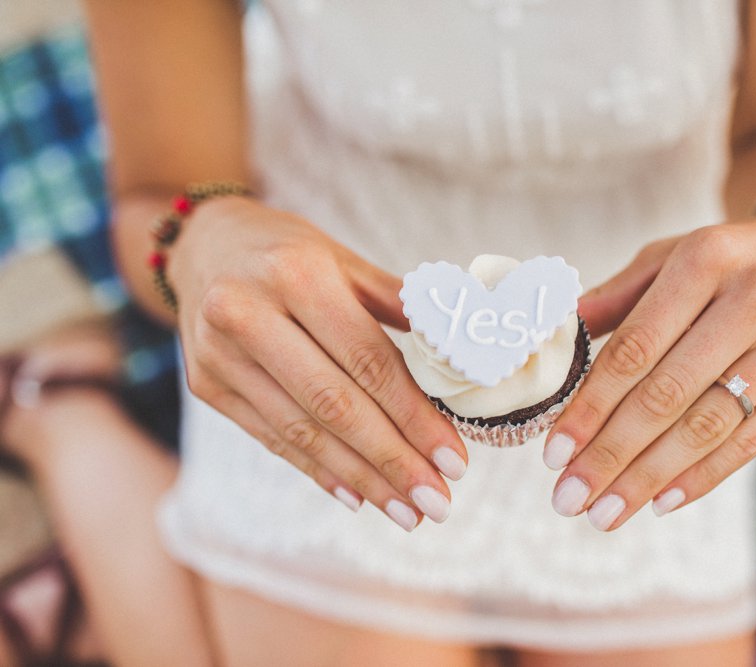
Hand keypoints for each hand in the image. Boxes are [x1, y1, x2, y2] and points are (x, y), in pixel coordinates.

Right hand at [168, 196, 466, 530]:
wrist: (203, 244)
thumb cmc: (291, 252)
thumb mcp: (346, 261)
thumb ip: (402, 306)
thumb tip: (465, 355)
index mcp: (298, 274)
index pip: (369, 360)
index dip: (414, 416)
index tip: (455, 460)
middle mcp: (250, 314)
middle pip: (335, 405)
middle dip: (393, 461)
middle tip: (438, 501)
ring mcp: (220, 354)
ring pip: (302, 431)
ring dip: (361, 479)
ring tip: (408, 511)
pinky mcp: (207, 384)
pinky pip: (272, 438)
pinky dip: (319, 471)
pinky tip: (358, 496)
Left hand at [544, 192, 755, 529]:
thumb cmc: (731, 258)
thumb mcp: (673, 256)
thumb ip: (616, 297)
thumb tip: (555, 337)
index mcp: (706, 259)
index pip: (635, 349)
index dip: (591, 406)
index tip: (555, 452)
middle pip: (668, 395)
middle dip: (611, 455)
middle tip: (569, 498)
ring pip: (708, 426)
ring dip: (649, 478)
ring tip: (605, 514)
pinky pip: (751, 441)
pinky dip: (702, 476)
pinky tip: (660, 502)